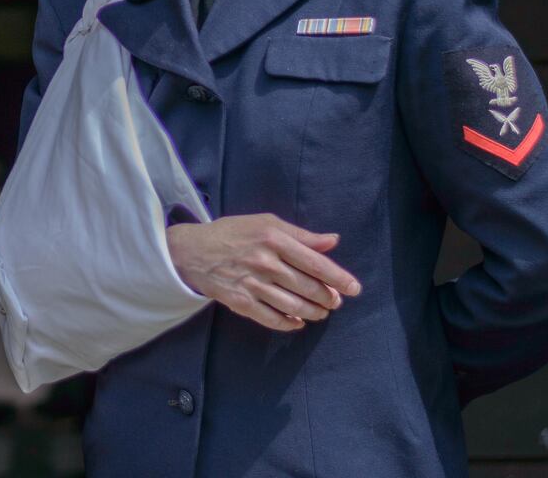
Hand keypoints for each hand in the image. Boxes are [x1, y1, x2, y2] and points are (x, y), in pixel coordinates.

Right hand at [166, 213, 361, 331]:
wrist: (192, 251)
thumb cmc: (233, 233)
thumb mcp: (266, 223)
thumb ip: (301, 234)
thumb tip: (333, 240)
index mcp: (274, 239)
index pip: (315, 263)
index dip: (339, 278)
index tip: (354, 288)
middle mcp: (265, 263)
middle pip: (309, 288)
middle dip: (328, 298)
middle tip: (335, 301)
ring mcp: (253, 285)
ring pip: (295, 306)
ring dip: (314, 312)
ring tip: (321, 312)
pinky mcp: (241, 303)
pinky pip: (273, 319)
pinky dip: (290, 323)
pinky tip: (298, 321)